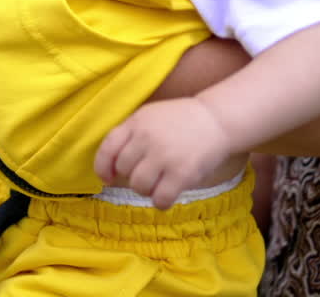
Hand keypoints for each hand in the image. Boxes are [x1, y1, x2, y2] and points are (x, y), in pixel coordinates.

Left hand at [93, 97, 235, 208]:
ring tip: (157, 184)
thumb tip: (110, 166)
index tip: (107, 177)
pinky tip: (166, 197)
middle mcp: (147, 139)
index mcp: (135, 123)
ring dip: (145, 190)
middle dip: (131, 176)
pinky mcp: (183, 173)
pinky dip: (160, 202)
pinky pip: (161, 198)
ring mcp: (164, 156)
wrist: (217, 120)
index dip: (102, 167)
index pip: (107, 148)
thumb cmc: (179, 120)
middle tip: (147, 174)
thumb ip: (129, 135)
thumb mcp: (148, 117)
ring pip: (139, 186)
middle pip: (123, 169)